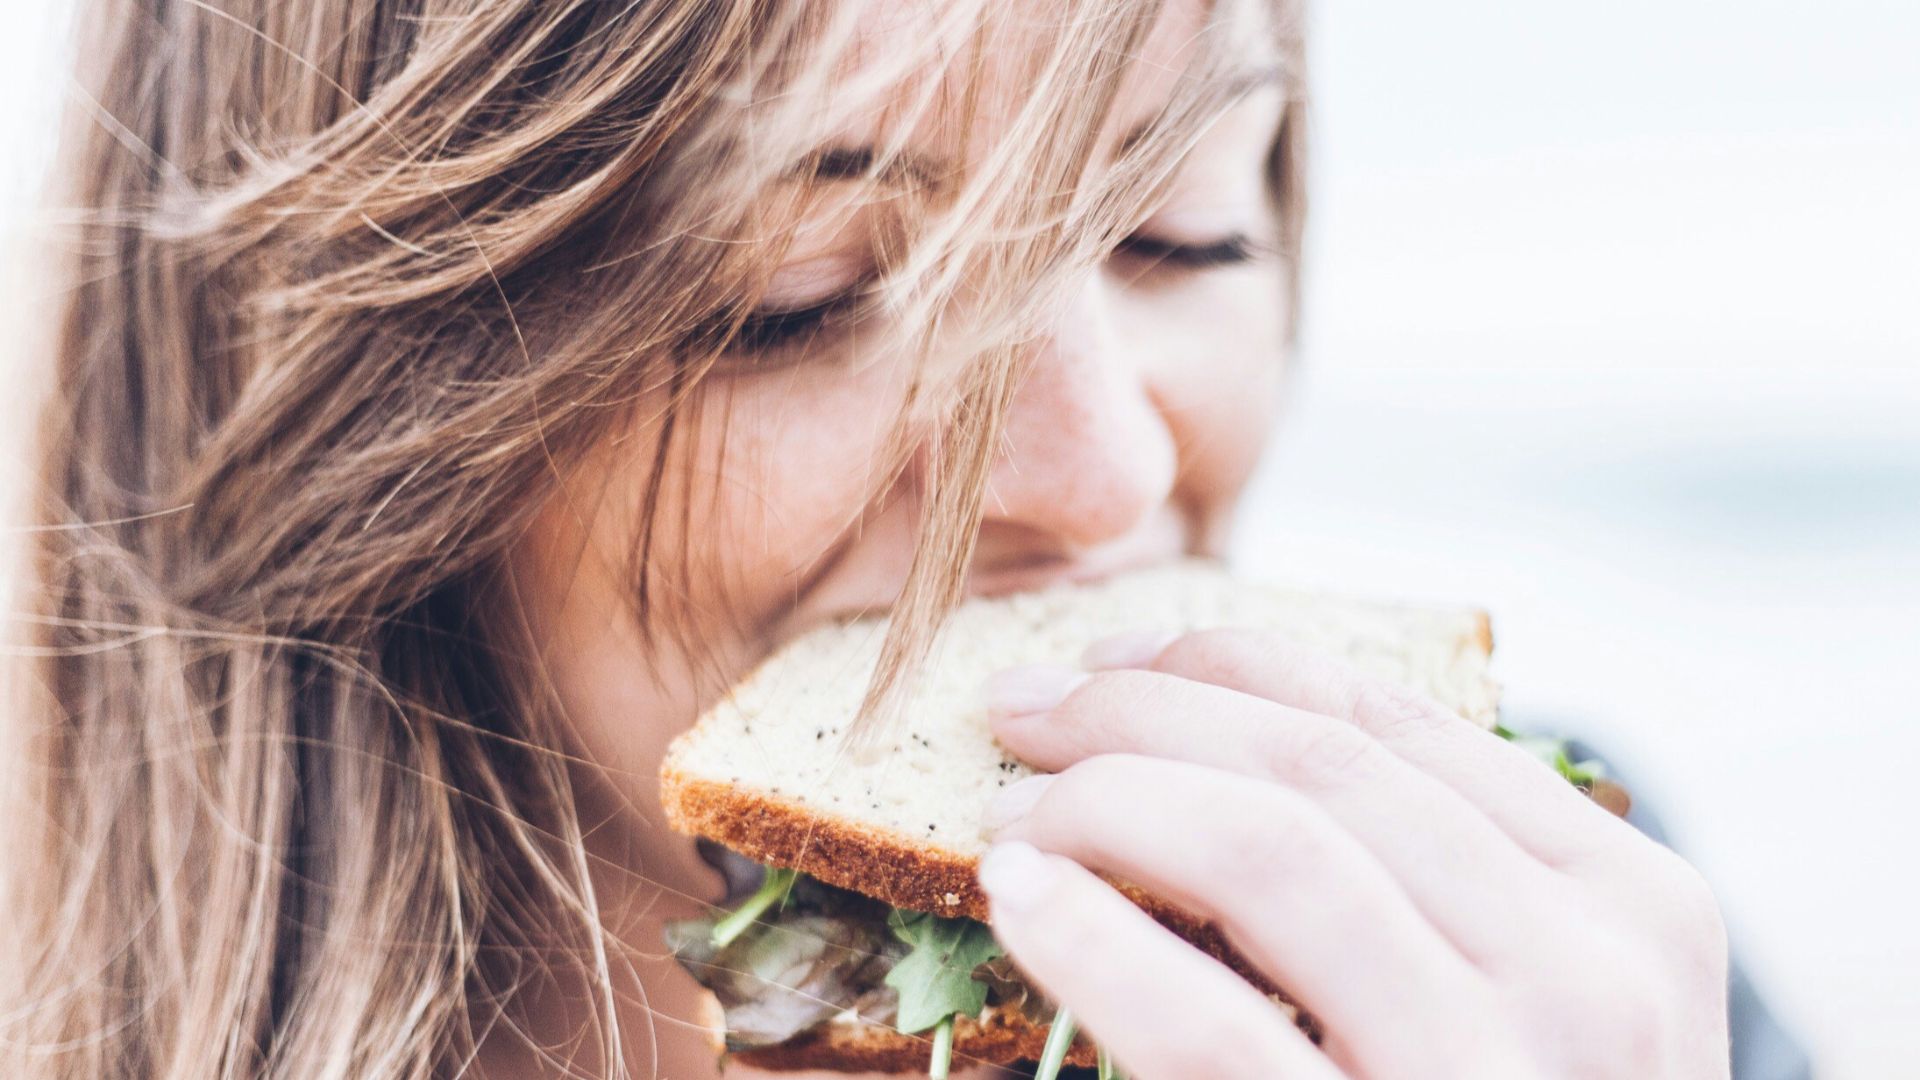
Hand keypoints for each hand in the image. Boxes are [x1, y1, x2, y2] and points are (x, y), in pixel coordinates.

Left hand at [975, 629, 1729, 1078]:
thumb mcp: (1526, 1000)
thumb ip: (1431, 877)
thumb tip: (1213, 730)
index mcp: (1629, 904)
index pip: (1394, 721)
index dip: (1226, 664)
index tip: (1110, 659)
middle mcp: (1592, 977)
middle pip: (1317, 770)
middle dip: (1142, 712)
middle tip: (1023, 713)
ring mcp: (1498, 1076)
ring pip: (1269, 851)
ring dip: (1108, 803)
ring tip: (1015, 813)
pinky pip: (1212, 1029)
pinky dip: (1095, 939)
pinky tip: (1019, 896)